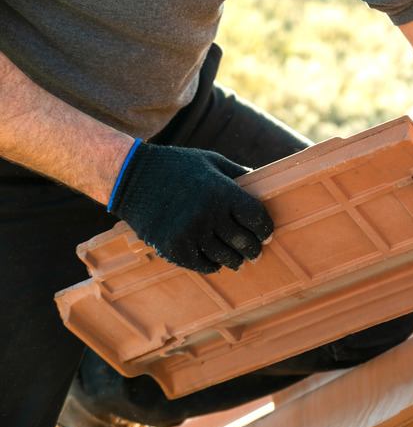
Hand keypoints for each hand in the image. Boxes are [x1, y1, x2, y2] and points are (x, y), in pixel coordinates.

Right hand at [108, 140, 272, 272]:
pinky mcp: (174, 248)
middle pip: (244, 241)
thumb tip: (265, 185)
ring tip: (238, 260)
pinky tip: (215, 261)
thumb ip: (239, 175)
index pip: (257, 218)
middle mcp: (209, 213)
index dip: (266, 229)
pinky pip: (203, 265)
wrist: (131, 178)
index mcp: (222, 191)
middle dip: (254, 249)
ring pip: (226, 257)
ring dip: (235, 260)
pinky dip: (212, 265)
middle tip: (255, 252)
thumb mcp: (212, 162)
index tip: (267, 234)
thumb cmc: (178, 167)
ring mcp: (191, 233)